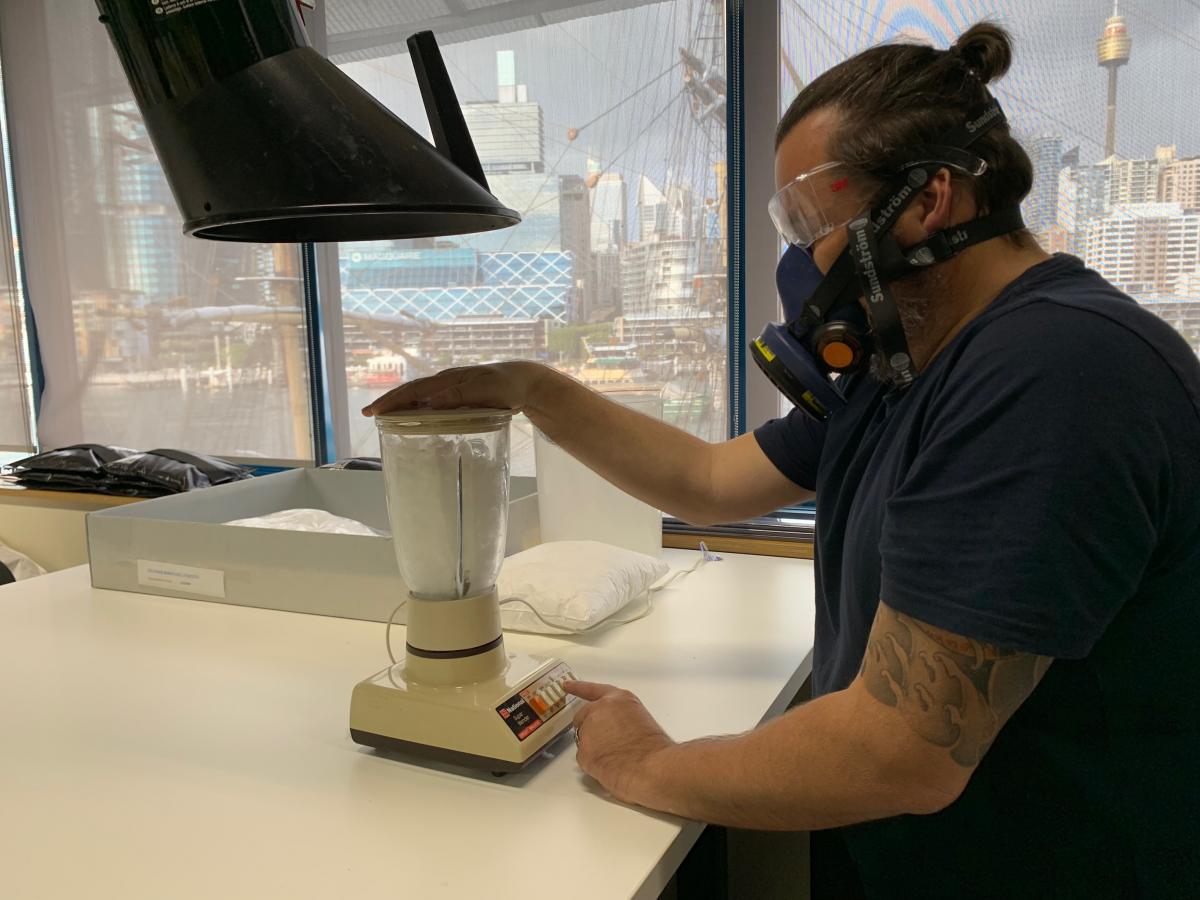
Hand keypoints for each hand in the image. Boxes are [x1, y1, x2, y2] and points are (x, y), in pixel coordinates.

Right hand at [361, 361, 551, 416]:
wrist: (524, 382)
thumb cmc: (507, 387)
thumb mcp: (486, 391)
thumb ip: (459, 396)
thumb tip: (430, 402)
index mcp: (449, 380)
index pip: (414, 390)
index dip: (393, 400)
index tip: (375, 411)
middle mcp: (446, 382)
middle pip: (412, 392)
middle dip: (389, 401)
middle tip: (368, 413)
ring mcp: (451, 388)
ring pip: (420, 396)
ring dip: (401, 404)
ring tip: (383, 415)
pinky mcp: (458, 396)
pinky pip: (431, 401)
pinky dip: (416, 407)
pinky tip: (412, 416)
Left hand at [566, 680, 674, 807]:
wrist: (652, 768)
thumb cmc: (655, 748)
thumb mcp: (641, 720)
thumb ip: (622, 719)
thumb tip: (615, 732)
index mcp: (618, 700)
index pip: (593, 690)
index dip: (579, 687)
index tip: (567, 685)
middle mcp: (600, 710)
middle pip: (583, 717)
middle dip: (589, 729)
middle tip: (605, 744)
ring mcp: (588, 730)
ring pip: (584, 740)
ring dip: (594, 748)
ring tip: (616, 759)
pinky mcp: (583, 751)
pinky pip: (584, 759)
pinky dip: (593, 765)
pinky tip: (610, 768)